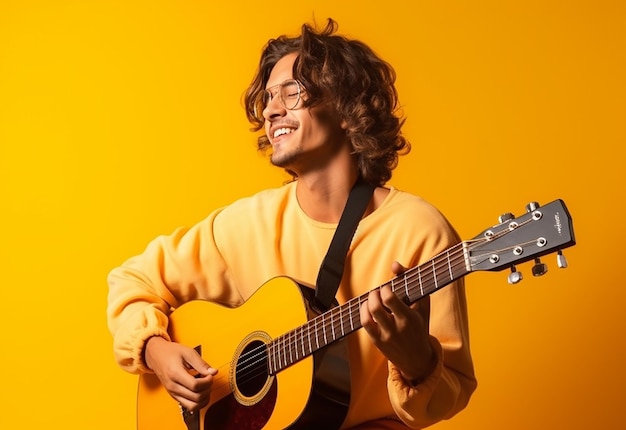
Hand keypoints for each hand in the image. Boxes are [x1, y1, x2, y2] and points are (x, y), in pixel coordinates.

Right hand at [144, 336, 217, 410]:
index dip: (207, 381)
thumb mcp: (188, 352)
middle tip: (209, 379)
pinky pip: (189, 406)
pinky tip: (200, 391)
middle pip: (196, 397)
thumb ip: (201, 364)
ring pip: (193, 406)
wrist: (156, 355)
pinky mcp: (175, 396)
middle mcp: (173, 387)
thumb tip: (214, 372)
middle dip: (207, 389)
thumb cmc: (171, 352)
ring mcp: (173, 393)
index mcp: (175, 374)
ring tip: (205, 387)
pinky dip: (198, 401)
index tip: (210, 375)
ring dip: (204, 398)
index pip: (195, 386)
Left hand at [360, 261, 436, 382]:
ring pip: (368, 316)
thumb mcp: (422, 303)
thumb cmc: (420, 324)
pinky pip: (364, 324)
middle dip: (374, 294)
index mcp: (409, 318)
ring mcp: (385, 336)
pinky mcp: (377, 342)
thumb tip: (394, 264)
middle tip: (378, 292)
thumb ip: (410, 280)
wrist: (418, 358)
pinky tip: (368, 308)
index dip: (385, 288)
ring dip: (367, 302)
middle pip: (376, 306)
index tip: (388, 287)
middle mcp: (396, 328)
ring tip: (373, 299)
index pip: (390, 298)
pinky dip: (363, 312)